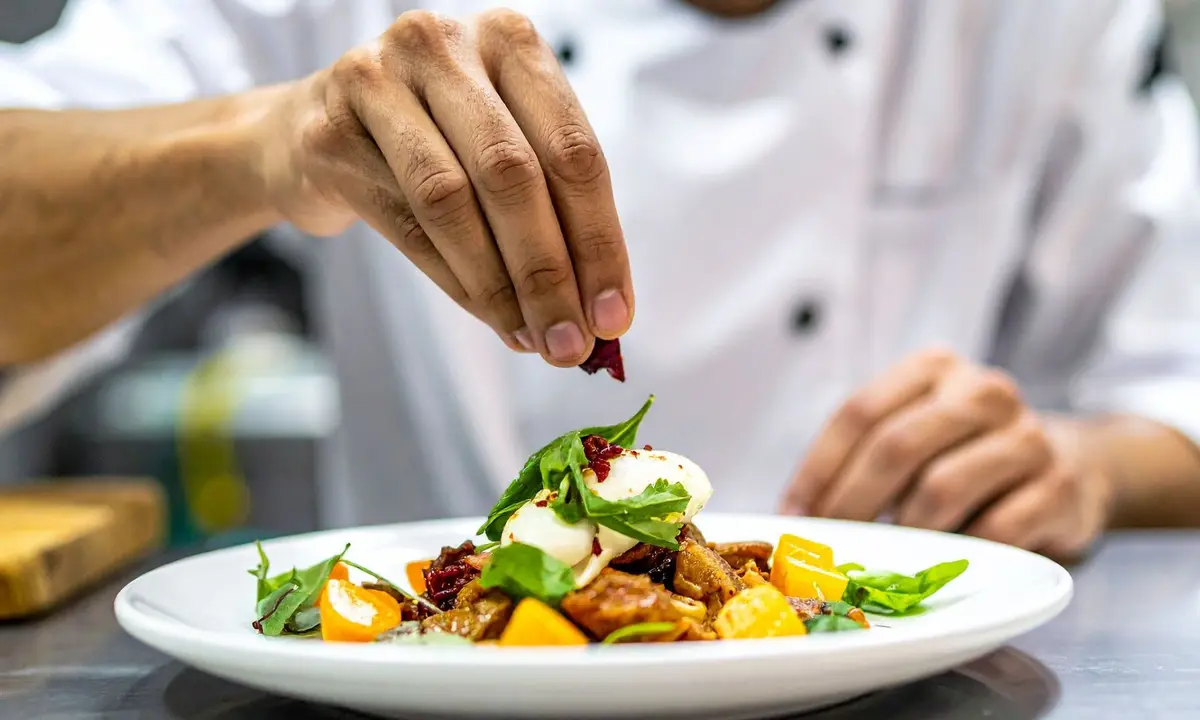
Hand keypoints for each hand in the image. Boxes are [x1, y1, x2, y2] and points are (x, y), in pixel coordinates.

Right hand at [257, 10, 631, 365]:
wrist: (314, 129)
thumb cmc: (436, 138)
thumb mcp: (502, 142)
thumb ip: (553, 206)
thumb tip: (600, 311)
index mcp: (508, 38)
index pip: (571, 148)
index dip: (598, 240)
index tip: (613, 315)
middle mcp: (443, 44)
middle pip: (512, 174)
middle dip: (549, 273)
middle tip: (570, 345)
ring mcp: (376, 81)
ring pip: (452, 201)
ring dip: (499, 287)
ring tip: (529, 339)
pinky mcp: (329, 133)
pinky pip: (406, 224)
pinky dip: (456, 282)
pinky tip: (488, 317)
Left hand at [780, 349, 1112, 558]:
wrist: (1072, 467)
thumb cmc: (967, 455)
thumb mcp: (916, 436)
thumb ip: (864, 456)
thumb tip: (796, 513)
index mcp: (934, 368)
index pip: (859, 413)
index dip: (818, 469)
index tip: (794, 514)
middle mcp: (983, 391)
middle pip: (896, 446)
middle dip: (850, 503)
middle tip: (829, 545)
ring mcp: (1026, 436)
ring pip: (940, 488)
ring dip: (902, 532)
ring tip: (884, 556)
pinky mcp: (1059, 487)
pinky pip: (994, 529)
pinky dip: (958, 553)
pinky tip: (943, 563)